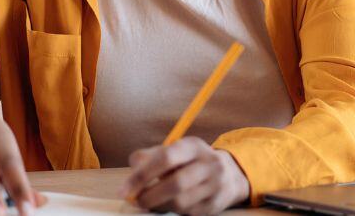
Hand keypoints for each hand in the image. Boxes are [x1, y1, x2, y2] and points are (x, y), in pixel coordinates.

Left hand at [118, 137, 249, 214]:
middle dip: (149, 196)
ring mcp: (215, 186)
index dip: (142, 175)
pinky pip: (187, 213)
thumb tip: (133, 166)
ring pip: (181, 202)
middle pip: (175, 183)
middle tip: (136, 201)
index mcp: (193, 146)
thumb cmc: (192, 161)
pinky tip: (167, 205)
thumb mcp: (175, 150)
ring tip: (150, 203)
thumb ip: (151, 155)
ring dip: (159, 206)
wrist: (230, 175)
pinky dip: (171, 211)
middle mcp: (208, 164)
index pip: (166, 158)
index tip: (123, 190)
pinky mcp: (215, 205)